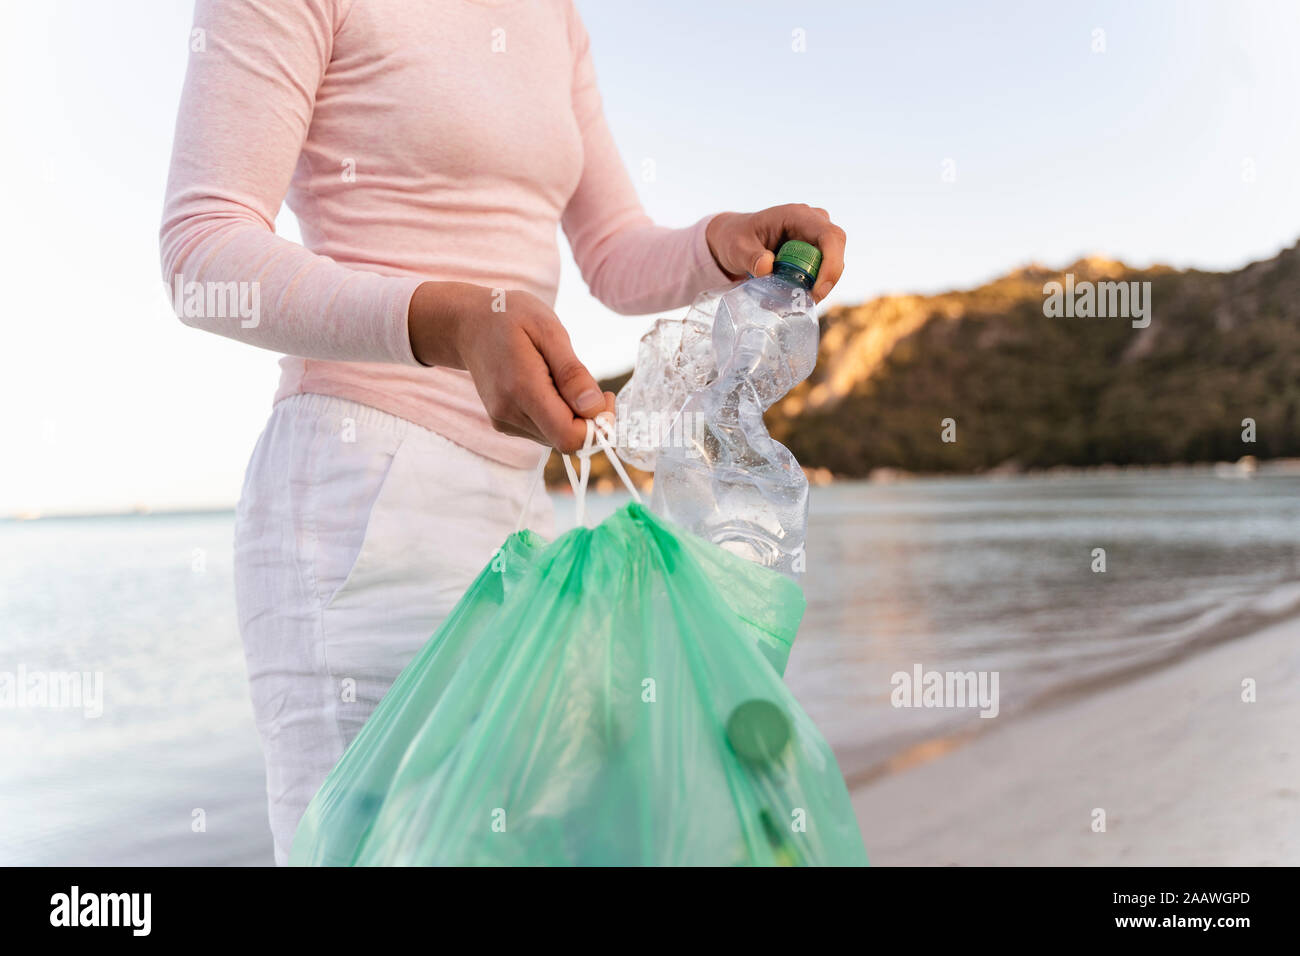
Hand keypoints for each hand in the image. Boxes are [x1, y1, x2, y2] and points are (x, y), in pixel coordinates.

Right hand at [408, 281, 613, 452]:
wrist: (467, 324)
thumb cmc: (511, 317)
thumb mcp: (548, 330)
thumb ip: (572, 372)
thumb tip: (594, 407)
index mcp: (522, 389)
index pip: (568, 437)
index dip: (598, 425)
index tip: (605, 396)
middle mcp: (509, 413)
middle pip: (565, 439)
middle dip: (587, 418)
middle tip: (588, 383)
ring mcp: (503, 421)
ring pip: (555, 437)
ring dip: (571, 414)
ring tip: (559, 377)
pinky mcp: (503, 423)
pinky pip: (543, 430)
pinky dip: (555, 413)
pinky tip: (546, 385)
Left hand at [705, 204, 845, 302]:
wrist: (734, 239)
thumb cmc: (735, 238)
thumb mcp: (736, 247)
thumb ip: (749, 257)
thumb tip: (767, 267)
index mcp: (797, 215)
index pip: (829, 236)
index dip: (831, 263)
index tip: (818, 290)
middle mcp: (812, 223)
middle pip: (835, 251)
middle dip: (827, 279)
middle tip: (807, 301)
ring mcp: (815, 237)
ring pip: (832, 263)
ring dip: (819, 285)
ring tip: (795, 301)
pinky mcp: (814, 251)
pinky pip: (823, 271)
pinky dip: (813, 286)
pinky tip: (795, 296)